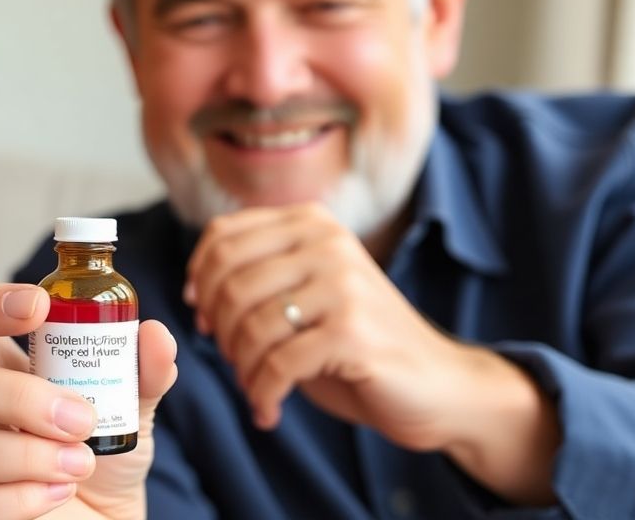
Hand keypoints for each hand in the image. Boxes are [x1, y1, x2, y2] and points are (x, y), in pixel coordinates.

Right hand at [0, 284, 177, 519]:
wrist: (98, 514)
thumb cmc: (91, 446)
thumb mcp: (125, 403)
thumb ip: (139, 369)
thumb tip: (156, 335)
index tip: (39, 305)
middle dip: (21, 398)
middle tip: (82, 417)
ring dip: (36, 456)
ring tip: (82, 462)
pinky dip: (29, 499)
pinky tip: (59, 492)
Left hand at [184, 203, 482, 448]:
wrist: (439, 384)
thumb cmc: (357, 343)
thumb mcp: (306, 293)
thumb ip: (259, 276)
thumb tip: (195, 289)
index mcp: (311, 223)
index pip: (223, 237)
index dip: (201, 281)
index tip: (204, 317)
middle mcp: (327, 243)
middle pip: (230, 282)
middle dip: (220, 331)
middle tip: (233, 361)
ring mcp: (342, 284)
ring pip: (250, 325)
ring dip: (241, 368)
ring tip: (255, 387)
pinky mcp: (352, 332)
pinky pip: (277, 364)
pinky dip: (263, 394)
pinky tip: (268, 411)